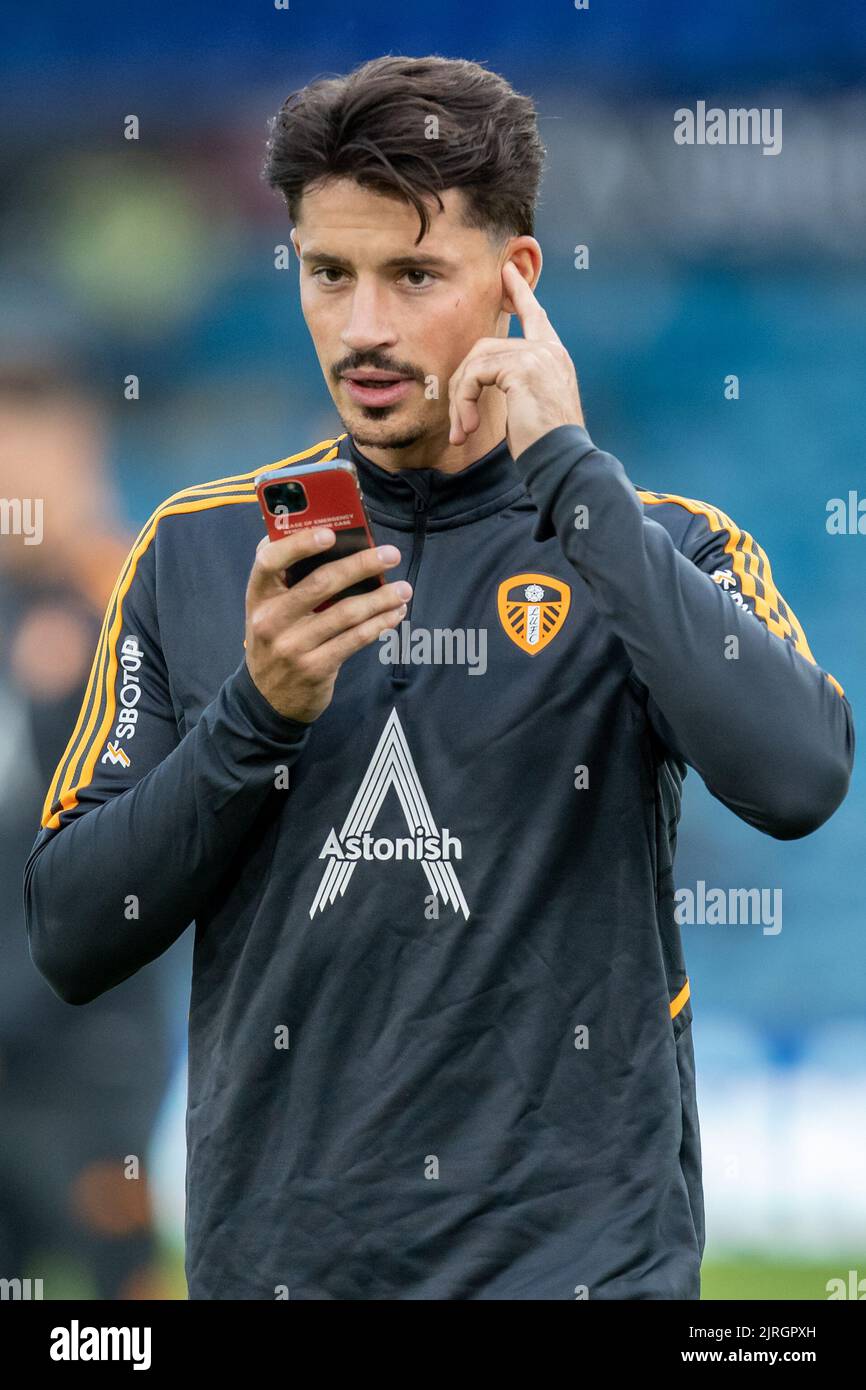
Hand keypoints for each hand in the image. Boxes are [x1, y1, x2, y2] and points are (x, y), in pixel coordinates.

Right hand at [245, 528, 410, 721]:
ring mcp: (292, 646)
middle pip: (320, 583)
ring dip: (381, 598)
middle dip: (362, 565)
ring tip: (404, 589)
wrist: (269, 698)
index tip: (331, 533)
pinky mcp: (315, 668)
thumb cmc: (277, 639)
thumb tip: (334, 539)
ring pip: (346, 613)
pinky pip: (355, 640)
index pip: (269, 561)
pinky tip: (394, 615)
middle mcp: (271, 619)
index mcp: (259, 595)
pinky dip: (379, 624)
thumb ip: (290, 579)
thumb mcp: (270, 609)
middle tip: (391, 555)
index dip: (299, 544)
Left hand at [448, 260, 584, 458]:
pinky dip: (463, 401)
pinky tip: (468, 426)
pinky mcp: (522, 367)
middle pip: (485, 347)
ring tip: (462, 431)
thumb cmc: (546, 446)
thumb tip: (482, 379)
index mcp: (554, 358)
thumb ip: (515, 385)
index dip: (520, 293)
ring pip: (475, 362)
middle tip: (458, 423)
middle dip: (462, 384)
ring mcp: (537, 355)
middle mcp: (549, 350)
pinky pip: (475, 374)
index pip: (536, 317)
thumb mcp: (530, 408)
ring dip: (460, 400)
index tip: (507, 271)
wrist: (562, 461)